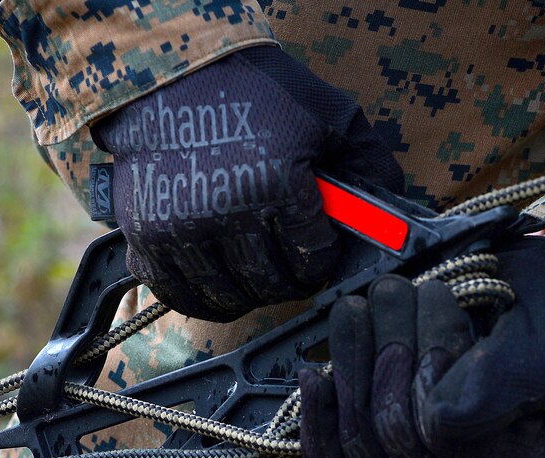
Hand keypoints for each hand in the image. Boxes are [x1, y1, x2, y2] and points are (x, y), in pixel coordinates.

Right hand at [91, 46, 403, 321]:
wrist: (170, 72)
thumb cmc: (257, 91)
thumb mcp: (329, 115)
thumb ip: (369, 166)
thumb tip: (400, 219)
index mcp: (278, 182)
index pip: (315, 259)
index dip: (324, 260)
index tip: (320, 253)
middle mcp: (226, 212)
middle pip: (273, 284)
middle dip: (291, 280)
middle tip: (293, 267)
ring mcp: (180, 228)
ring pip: (229, 296)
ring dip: (249, 291)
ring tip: (257, 272)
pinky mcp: (144, 236)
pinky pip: (178, 294)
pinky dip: (202, 297)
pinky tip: (218, 283)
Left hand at [299, 236, 544, 457]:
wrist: (525, 297)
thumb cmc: (543, 311)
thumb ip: (506, 379)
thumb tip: (439, 419)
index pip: (442, 434)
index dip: (428, 364)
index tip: (438, 298)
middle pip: (391, 437)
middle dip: (384, 350)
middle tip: (394, 288)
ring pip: (358, 440)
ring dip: (350, 359)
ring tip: (357, 305)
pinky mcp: (384, 441)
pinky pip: (334, 457)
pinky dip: (319, 413)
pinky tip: (316, 372)